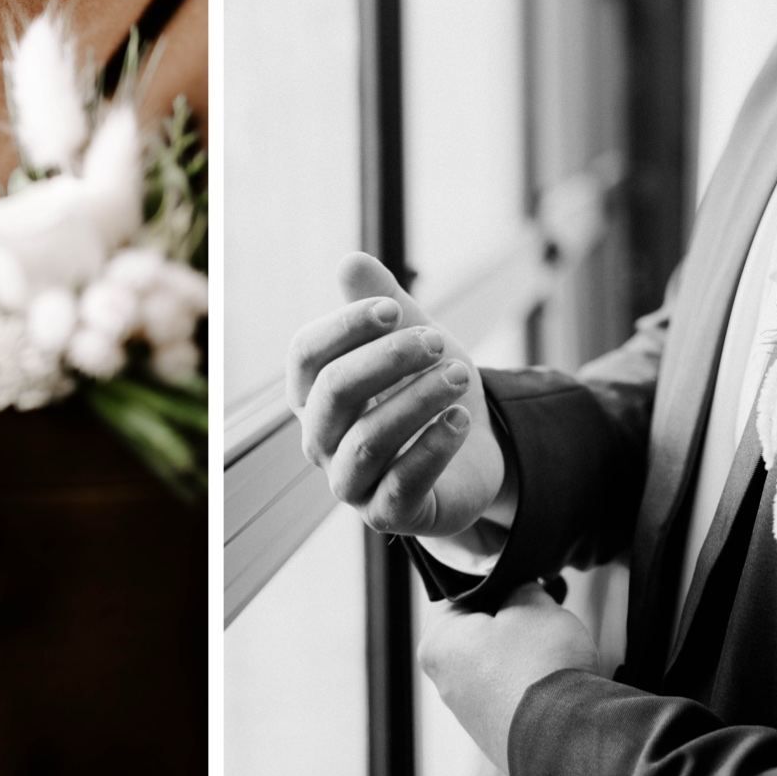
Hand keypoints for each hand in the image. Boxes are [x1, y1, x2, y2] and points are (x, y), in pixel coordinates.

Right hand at [285, 252, 507, 537]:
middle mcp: (320, 439)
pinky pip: (402, 484)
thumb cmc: (424, 389)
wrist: (469, 451)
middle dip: (388, 358)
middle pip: (334, 392)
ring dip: (418, 400)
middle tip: (436, 341)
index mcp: (313, 392)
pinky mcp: (387, 514)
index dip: (345, 326)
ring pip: (369, 439)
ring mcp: (350, 481)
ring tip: (461, 375)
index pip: (306, 353)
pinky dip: (434, 448)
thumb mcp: (410, 337)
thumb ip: (380, 301)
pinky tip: (461, 421)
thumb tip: (350, 261)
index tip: (392, 308)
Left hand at [419, 582, 601, 773]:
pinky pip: (510, 691)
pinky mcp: (497, 732)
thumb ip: (519, 587)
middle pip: (475, 629)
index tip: (515, 577)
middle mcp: (445, 681)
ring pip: (495, 660)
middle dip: (509, 615)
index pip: (455, 592)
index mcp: (439, 643)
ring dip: (522, 647)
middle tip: (538, 606)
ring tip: (551, 642)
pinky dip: (530, 678)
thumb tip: (519, 589)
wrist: (569, 740)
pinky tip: (553, 673)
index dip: (490, 580)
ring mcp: (471, 712)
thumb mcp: (533, 604)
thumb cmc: (541, 668)